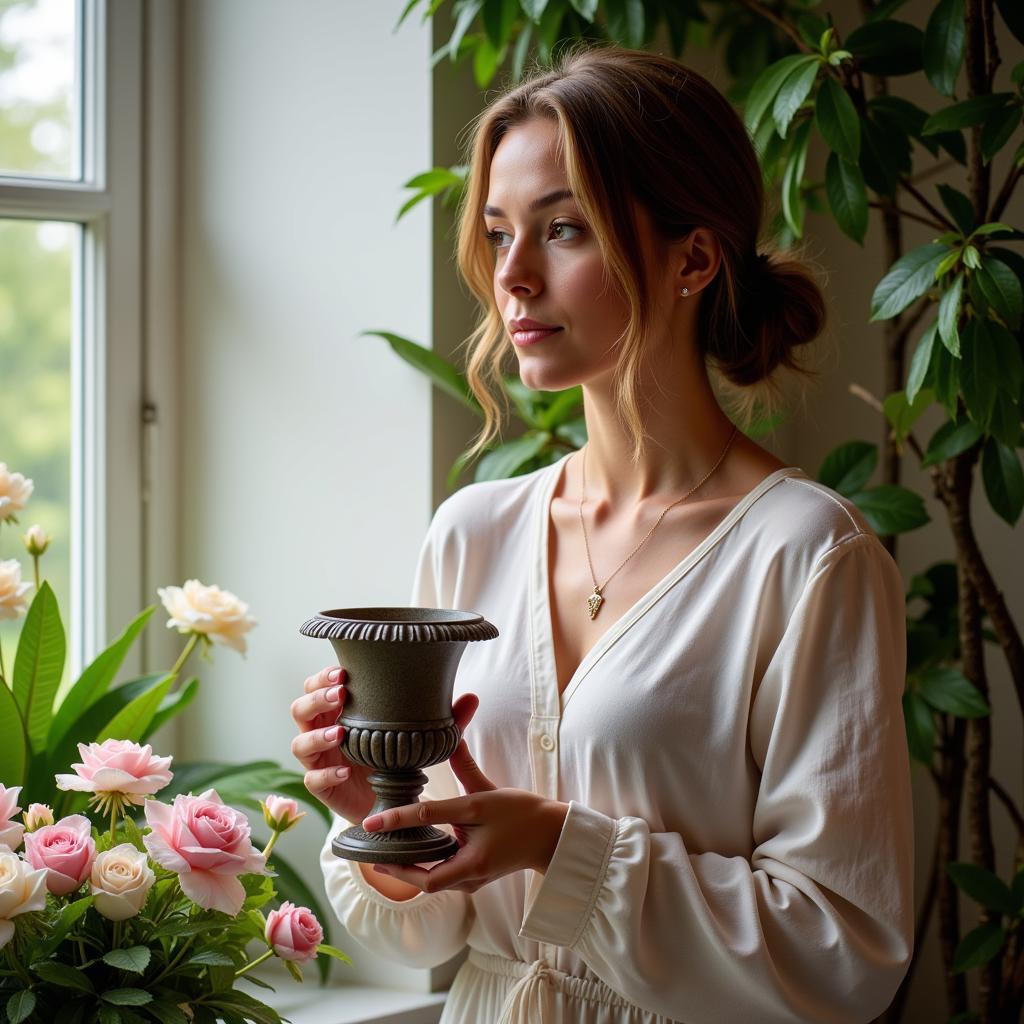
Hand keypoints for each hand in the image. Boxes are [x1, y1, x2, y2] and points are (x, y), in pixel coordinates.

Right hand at [290, 665, 479, 825]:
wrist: (394, 805)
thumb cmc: (400, 760)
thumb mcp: (425, 738)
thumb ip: (447, 720)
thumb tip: (473, 697)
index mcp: (340, 711)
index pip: (317, 685)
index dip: (323, 676)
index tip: (343, 672)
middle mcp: (323, 732)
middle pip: (301, 708)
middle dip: (316, 698)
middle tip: (340, 693)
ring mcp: (319, 761)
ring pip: (299, 742)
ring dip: (318, 735)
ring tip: (341, 732)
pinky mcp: (322, 789)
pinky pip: (313, 780)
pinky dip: (328, 775)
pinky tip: (346, 771)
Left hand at [361, 738, 568, 893]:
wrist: (550, 838)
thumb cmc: (522, 814)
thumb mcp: (489, 791)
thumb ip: (465, 766)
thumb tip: (450, 734)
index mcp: (476, 844)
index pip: (429, 826)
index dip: (397, 821)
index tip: (371, 821)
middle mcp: (472, 871)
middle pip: (424, 879)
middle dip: (395, 868)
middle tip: (370, 853)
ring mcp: (472, 880)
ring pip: (431, 882)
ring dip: (406, 871)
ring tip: (381, 854)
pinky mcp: (473, 879)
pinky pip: (440, 879)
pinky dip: (421, 869)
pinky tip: (408, 854)